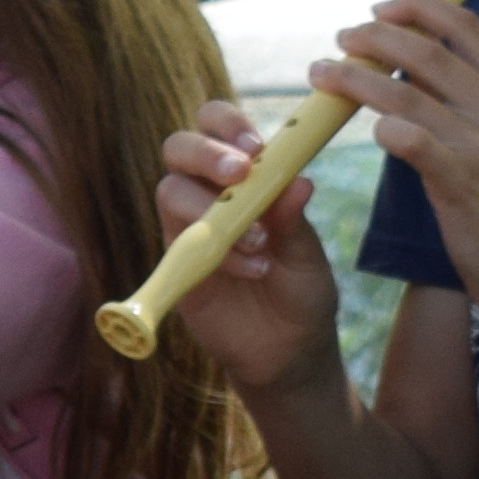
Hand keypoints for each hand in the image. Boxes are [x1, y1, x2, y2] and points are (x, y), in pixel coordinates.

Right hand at [152, 100, 346, 404]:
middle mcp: (211, 195)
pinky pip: (176, 241)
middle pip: (180, 147)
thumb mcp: (308, 257)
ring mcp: (189, 228)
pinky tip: (252, 267)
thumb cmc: (302, 295)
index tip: (256, 145)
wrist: (287, 353)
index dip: (227, 125)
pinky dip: (215, 250)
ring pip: (169, 189)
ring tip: (258, 243)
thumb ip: (295, 222)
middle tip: (240, 174)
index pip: (220, 127)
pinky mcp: (176, 264)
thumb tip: (299, 181)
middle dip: (206, 153)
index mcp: (248, 177)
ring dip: (211, 207)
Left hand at [314, 0, 478, 326]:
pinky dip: (382, 127)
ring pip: (408, 93)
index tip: (381, 8)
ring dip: (356, 78)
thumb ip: (468, 99)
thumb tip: (412, 61)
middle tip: (341, 38)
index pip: (467, 28)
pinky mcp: (464, 181)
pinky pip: (410, 140)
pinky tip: (366, 129)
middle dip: (376, 38)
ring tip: (323, 72)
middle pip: (429, 53)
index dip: (419, 8)